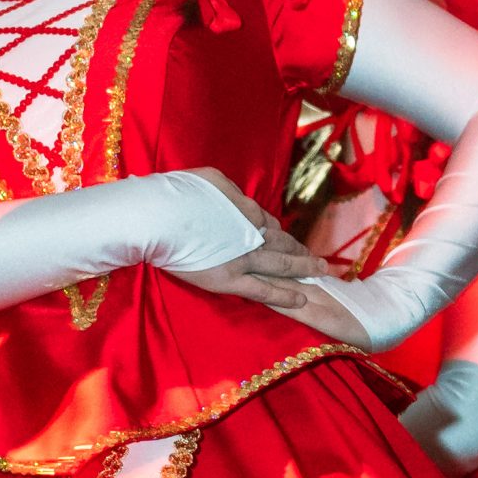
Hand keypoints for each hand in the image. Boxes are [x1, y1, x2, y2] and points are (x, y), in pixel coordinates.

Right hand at [174, 169, 328, 312]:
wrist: (157, 217)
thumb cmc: (175, 194)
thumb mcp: (209, 179)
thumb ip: (229, 193)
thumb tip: (238, 202)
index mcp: (245, 210)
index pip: (268, 222)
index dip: (278, 232)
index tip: (284, 238)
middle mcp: (250, 234)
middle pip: (283, 244)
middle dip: (301, 251)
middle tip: (319, 259)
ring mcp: (242, 258)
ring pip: (281, 266)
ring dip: (304, 268)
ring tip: (321, 273)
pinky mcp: (229, 280)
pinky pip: (263, 290)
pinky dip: (284, 295)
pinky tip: (301, 299)